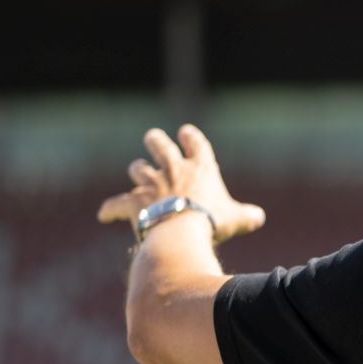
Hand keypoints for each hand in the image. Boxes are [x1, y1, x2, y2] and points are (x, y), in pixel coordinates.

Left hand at [97, 124, 266, 242]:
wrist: (182, 231)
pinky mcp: (134, 203)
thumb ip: (247, 215)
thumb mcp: (237, 218)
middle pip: (160, 146)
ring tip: (138, 169)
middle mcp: (173, 170)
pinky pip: (117, 204)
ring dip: (138, 169)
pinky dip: (110, 209)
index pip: (196, 144)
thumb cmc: (212, 221)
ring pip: (139, 169)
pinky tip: (103, 214)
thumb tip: (259, 217)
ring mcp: (151, 185)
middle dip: (156, 141)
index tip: (186, 131)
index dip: (192, 137)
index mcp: (200, 169)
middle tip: (152, 137)